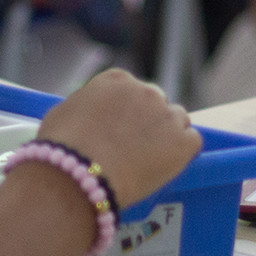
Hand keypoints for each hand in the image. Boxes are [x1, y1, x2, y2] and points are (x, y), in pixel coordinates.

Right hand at [36, 69, 201, 207]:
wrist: (77, 175)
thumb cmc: (62, 147)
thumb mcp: (63, 113)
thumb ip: (85, 107)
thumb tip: (87, 116)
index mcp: (116, 79)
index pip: (131, 89)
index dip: (127, 110)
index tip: (120, 127)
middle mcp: (145, 91)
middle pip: (156, 102)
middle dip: (148, 121)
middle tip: (134, 147)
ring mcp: (167, 115)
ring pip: (177, 120)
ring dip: (168, 135)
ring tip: (150, 159)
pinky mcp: (182, 142)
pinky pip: (193, 142)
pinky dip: (183, 153)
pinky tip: (168, 165)